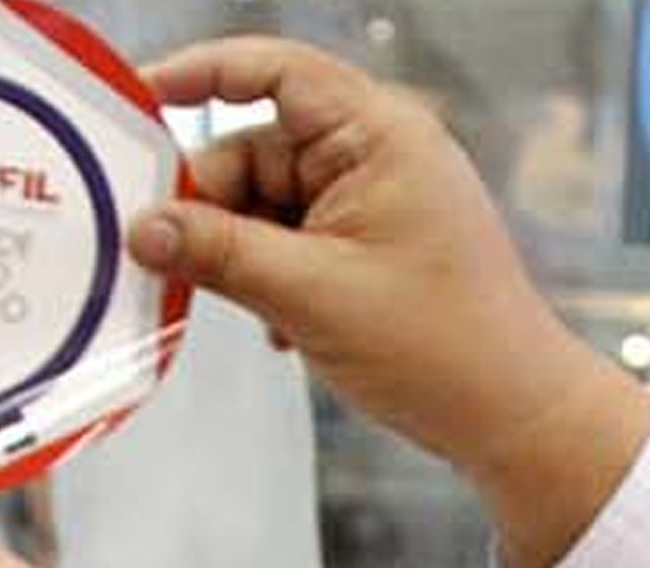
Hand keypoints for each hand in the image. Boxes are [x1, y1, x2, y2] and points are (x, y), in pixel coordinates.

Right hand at [131, 37, 649, 567]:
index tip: (137, 102)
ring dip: (241, 256)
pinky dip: (270, 278)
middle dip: (209, 207)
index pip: (274, 70)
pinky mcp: (370, 243)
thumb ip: (218, 253)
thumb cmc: (442, 346)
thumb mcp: (310, 296)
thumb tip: (143, 228)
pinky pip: (290, 240)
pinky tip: (280, 329)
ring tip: (249, 310)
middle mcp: (376, 152)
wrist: (512, 414)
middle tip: (163, 259)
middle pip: (256, 150)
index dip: (200, 74)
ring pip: (266, 205)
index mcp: (377, 133)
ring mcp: (374, 199)